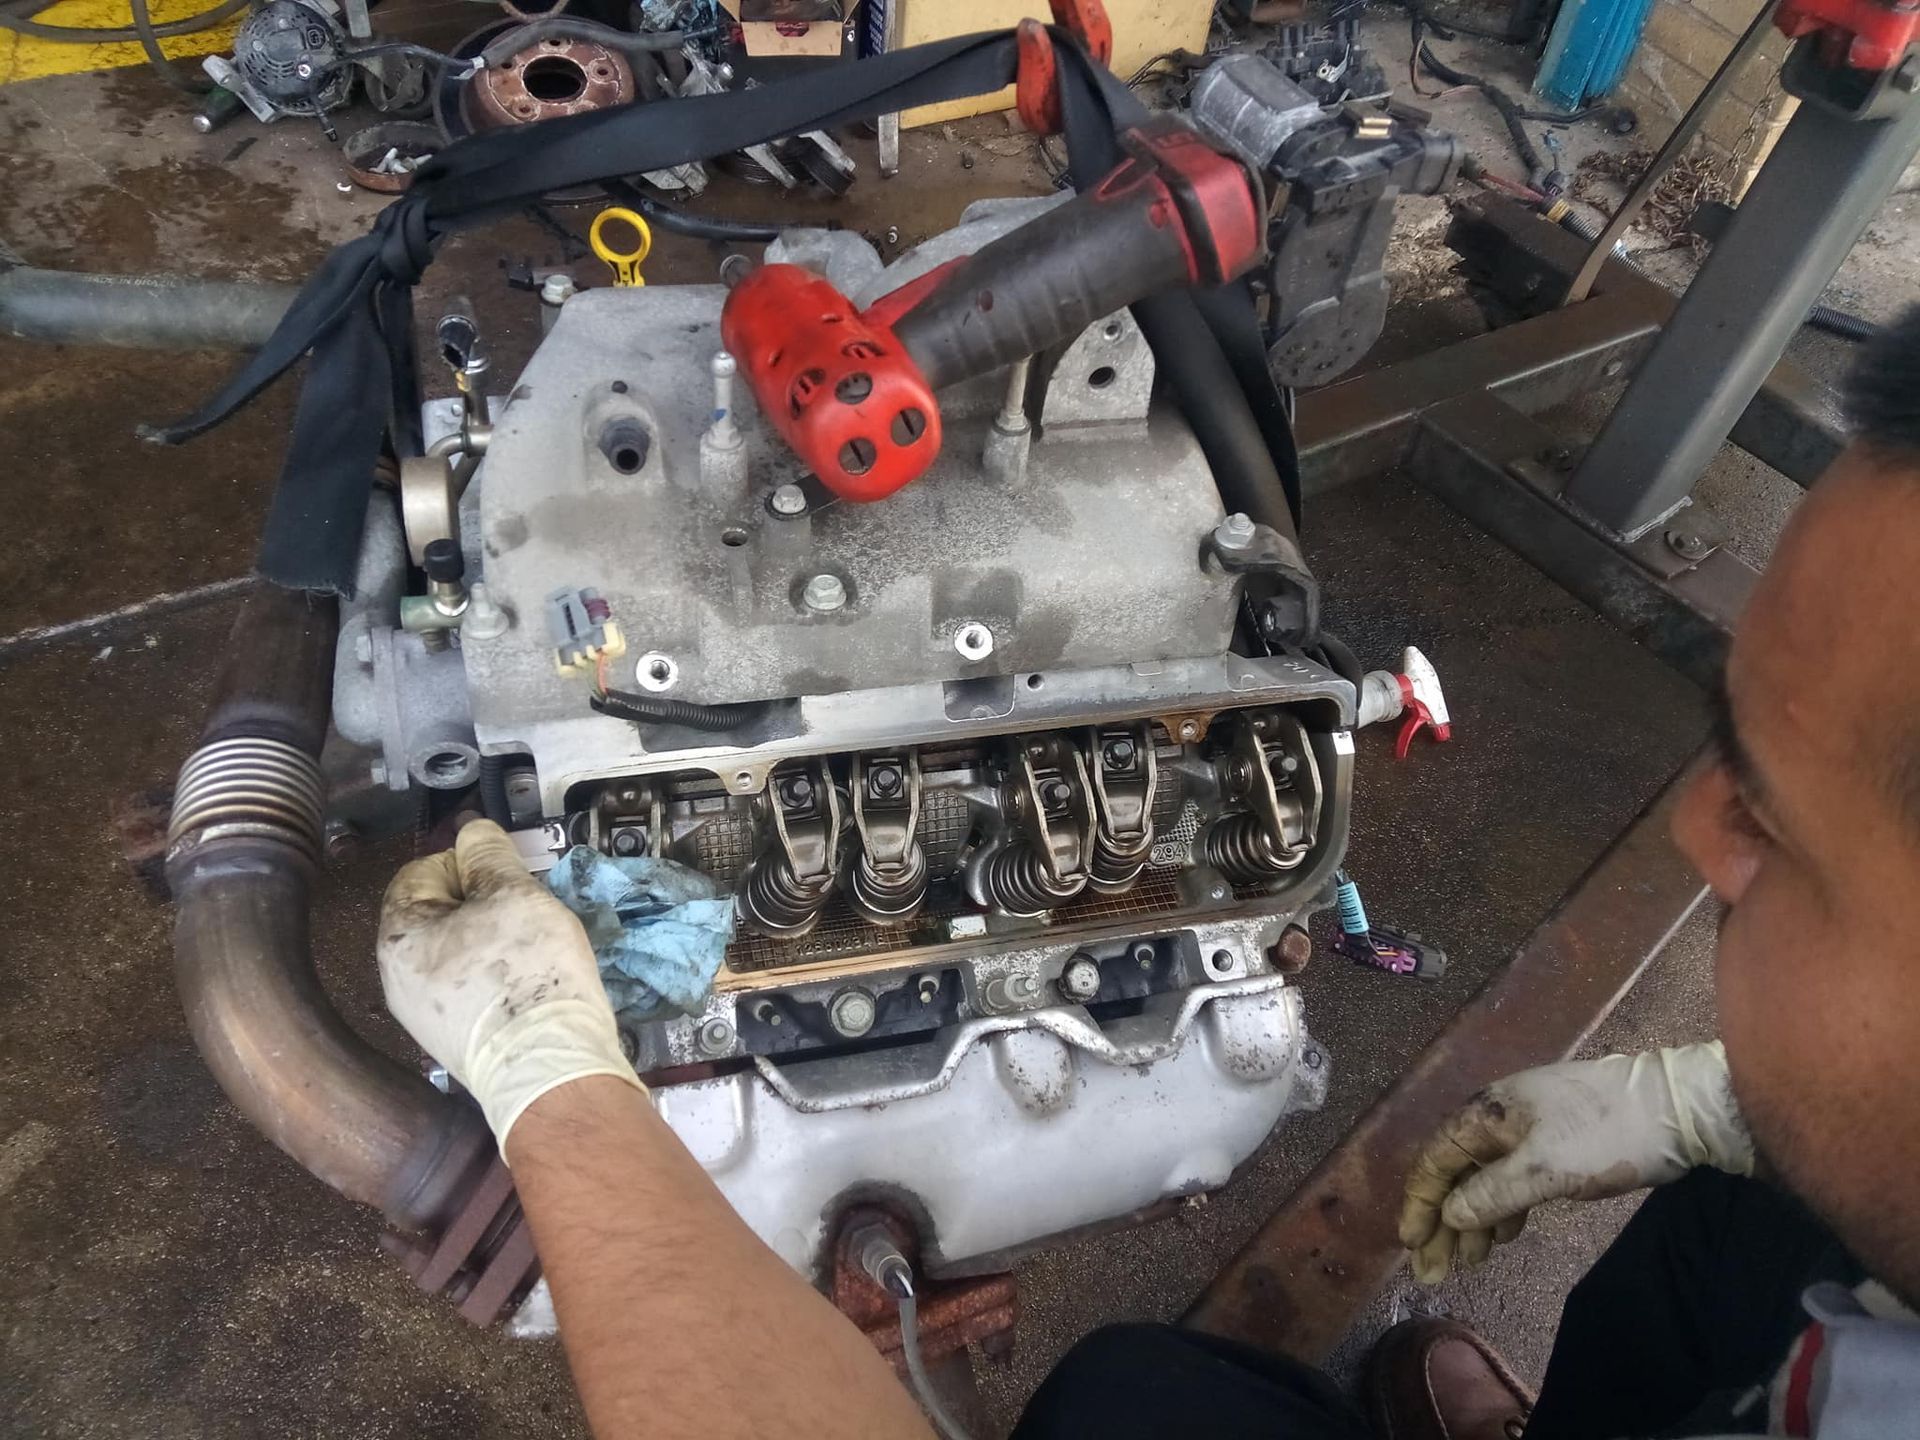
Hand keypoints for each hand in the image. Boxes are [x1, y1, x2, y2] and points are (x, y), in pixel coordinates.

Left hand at [378, 819, 642, 1151]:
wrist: (550, 1069)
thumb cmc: (526, 974)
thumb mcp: (514, 894)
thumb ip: (490, 854)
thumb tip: (473, 833)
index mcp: (398, 938)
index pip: (420, 872)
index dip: (466, 861)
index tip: (508, 873)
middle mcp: (398, 981)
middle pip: (438, 915)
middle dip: (484, 902)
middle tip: (526, 907)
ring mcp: (424, 1018)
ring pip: (458, 953)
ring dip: (495, 939)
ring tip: (535, 944)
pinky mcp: (455, 1043)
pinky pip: (471, 990)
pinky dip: (498, 976)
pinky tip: (531, 981)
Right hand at [1398, 1042, 1753, 1283]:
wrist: (1672, 1109)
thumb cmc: (1602, 1135)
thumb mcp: (1543, 1170)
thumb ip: (1490, 1194)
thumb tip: (1448, 1216)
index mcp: (1486, 1114)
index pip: (1435, 1161)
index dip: (1420, 1205)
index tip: (1410, 1245)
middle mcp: (1497, 1119)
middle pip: (1455, 1173)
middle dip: (1443, 1223)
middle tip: (1435, 1271)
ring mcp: (1526, 1131)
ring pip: (1483, 1179)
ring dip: (1473, 1221)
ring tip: (1473, 1262)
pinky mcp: (1553, 1145)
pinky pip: (1510, 1179)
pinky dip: (1502, 1209)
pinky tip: (1505, 1233)